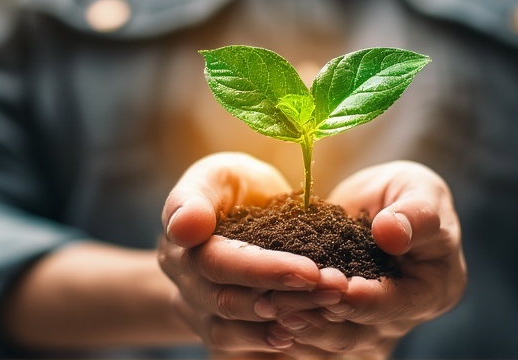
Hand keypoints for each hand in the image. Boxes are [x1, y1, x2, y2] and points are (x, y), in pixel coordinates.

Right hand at [159, 152, 348, 355]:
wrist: (227, 215)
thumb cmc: (230, 187)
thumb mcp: (216, 174)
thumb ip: (196, 196)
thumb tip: (184, 227)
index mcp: (180, 239)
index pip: (217, 262)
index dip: (262, 270)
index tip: (310, 271)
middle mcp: (181, 278)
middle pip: (229, 300)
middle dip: (286, 296)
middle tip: (336, 288)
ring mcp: (193, 307)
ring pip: (234, 327)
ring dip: (286, 320)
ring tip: (331, 305)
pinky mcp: (212, 326)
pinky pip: (236, 344)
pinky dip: (270, 340)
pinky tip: (306, 330)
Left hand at [258, 161, 466, 357]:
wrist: (381, 205)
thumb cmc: (408, 193)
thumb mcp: (421, 191)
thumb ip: (416, 213)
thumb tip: (390, 232)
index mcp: (433, 290)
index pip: (396, 305)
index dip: (364, 298)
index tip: (333, 284)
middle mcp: (402, 319)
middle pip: (357, 332)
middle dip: (317, 316)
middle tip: (280, 299)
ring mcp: (369, 329)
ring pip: (329, 343)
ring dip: (296, 326)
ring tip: (264, 305)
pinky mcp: (338, 326)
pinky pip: (312, 341)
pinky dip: (287, 330)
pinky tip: (260, 314)